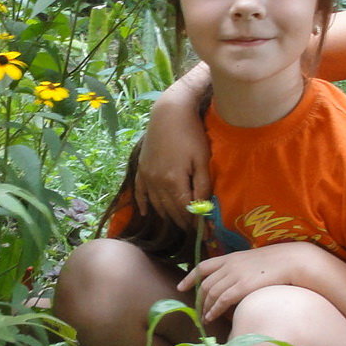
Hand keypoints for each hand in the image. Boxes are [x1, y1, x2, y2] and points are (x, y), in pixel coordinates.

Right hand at [134, 87, 211, 228]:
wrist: (169, 112)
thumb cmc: (191, 134)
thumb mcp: (202, 160)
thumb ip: (202, 186)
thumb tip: (202, 208)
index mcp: (173, 182)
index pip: (184, 211)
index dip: (194, 223)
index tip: (204, 232)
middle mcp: (156, 183)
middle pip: (170, 210)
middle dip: (183, 223)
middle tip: (194, 232)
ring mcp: (146, 176)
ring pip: (156, 204)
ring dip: (167, 216)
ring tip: (178, 225)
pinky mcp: (141, 168)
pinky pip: (140, 192)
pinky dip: (143, 203)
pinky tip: (145, 212)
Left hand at [178, 244, 312, 321]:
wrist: (292, 260)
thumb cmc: (278, 262)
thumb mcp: (254, 260)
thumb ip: (242, 268)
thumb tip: (236, 281)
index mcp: (231, 257)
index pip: (203, 266)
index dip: (190, 277)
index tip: (181, 287)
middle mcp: (230, 265)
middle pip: (205, 283)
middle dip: (198, 298)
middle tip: (197, 311)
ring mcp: (235, 275)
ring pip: (211, 293)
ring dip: (205, 307)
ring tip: (204, 318)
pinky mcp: (242, 286)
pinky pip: (222, 300)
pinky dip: (214, 310)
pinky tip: (212, 317)